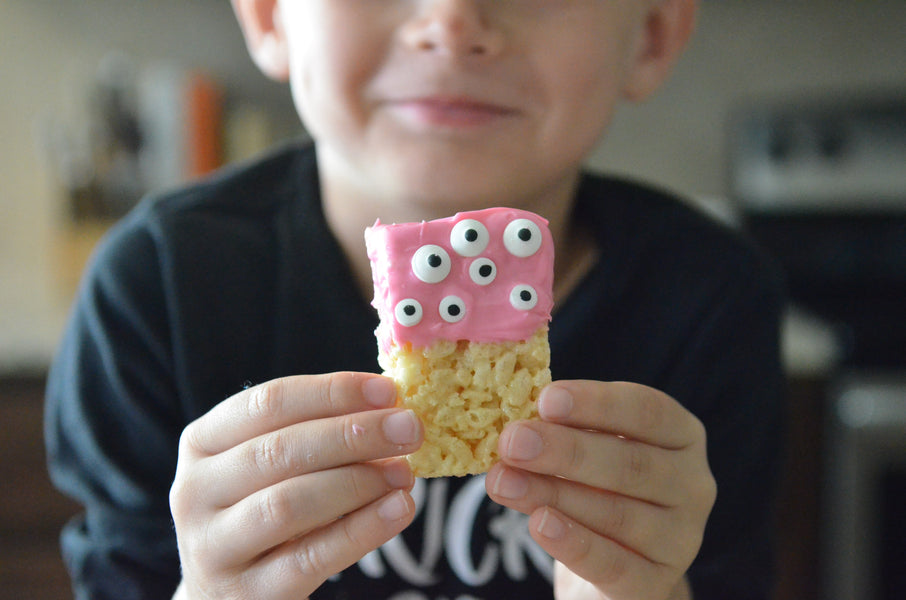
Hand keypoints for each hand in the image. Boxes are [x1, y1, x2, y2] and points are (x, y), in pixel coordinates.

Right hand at [169, 372, 422, 599]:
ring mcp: (214, 548)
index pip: (268, 403)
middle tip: (409, 427)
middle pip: (279, 450)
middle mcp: (195, 491)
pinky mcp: (248, 593)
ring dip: (357, 481)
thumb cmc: (259, 509)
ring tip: (404, 472)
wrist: (224, 595)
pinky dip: (362, 530)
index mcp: (202, 441)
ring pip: (289, 503)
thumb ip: (317, 431)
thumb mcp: (270, 464)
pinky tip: (399, 509)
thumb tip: (392, 408)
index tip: (387, 390)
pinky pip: (311, 557)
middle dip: (354, 434)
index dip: (332, 392)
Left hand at [486, 381, 715, 599]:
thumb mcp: (588, 451)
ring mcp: (681, 538)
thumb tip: (516, 421)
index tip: (546, 399)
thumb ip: (564, 432)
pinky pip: (613, 564)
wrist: (611, 562)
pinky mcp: (656, 583)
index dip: (597, 403)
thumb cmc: (596, 487)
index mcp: (682, 435)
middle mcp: (693, 484)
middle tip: (512, 442)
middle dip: (565, 451)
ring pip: (617, 513)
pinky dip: (574, 543)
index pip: (647, 411)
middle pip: (631, 463)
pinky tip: (539, 524)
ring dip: (552, 494)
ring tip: (503, 482)